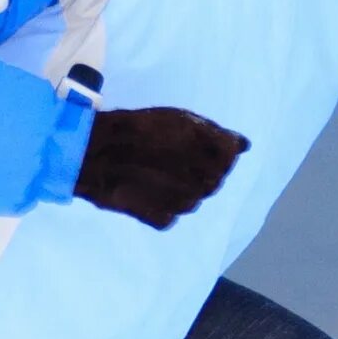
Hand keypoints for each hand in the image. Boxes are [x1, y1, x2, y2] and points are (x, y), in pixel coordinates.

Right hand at [75, 105, 249, 228]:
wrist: (92, 154)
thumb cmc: (137, 129)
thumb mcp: (178, 119)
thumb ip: (215, 133)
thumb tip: (245, 145)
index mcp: (212, 152)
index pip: (229, 157)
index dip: (214, 151)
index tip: (194, 145)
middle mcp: (204, 180)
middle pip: (213, 181)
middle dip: (198, 170)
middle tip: (170, 159)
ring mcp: (184, 203)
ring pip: (194, 200)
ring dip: (182, 188)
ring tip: (156, 172)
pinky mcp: (161, 219)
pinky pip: (172, 215)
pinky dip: (164, 205)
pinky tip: (146, 190)